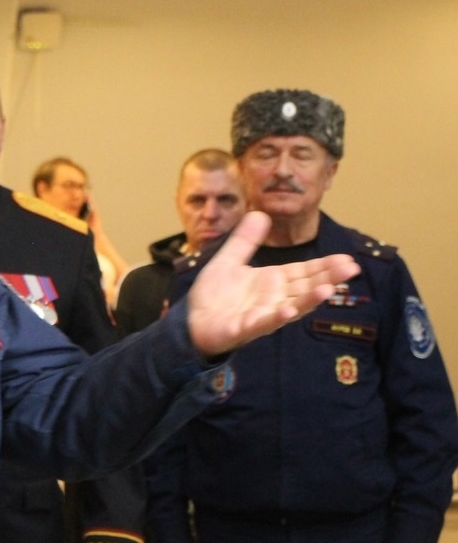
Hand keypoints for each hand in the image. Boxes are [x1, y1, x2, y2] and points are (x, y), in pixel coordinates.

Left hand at [187, 212, 360, 356]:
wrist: (191, 322)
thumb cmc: (214, 295)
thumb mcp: (228, 261)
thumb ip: (244, 240)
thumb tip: (260, 213)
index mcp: (272, 282)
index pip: (304, 272)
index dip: (325, 266)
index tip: (348, 259)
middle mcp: (273, 299)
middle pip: (304, 288)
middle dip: (327, 279)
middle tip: (351, 269)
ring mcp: (261, 315)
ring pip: (291, 306)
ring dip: (309, 299)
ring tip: (328, 290)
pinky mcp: (243, 329)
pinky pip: (262, 323)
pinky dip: (275, 317)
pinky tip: (288, 310)